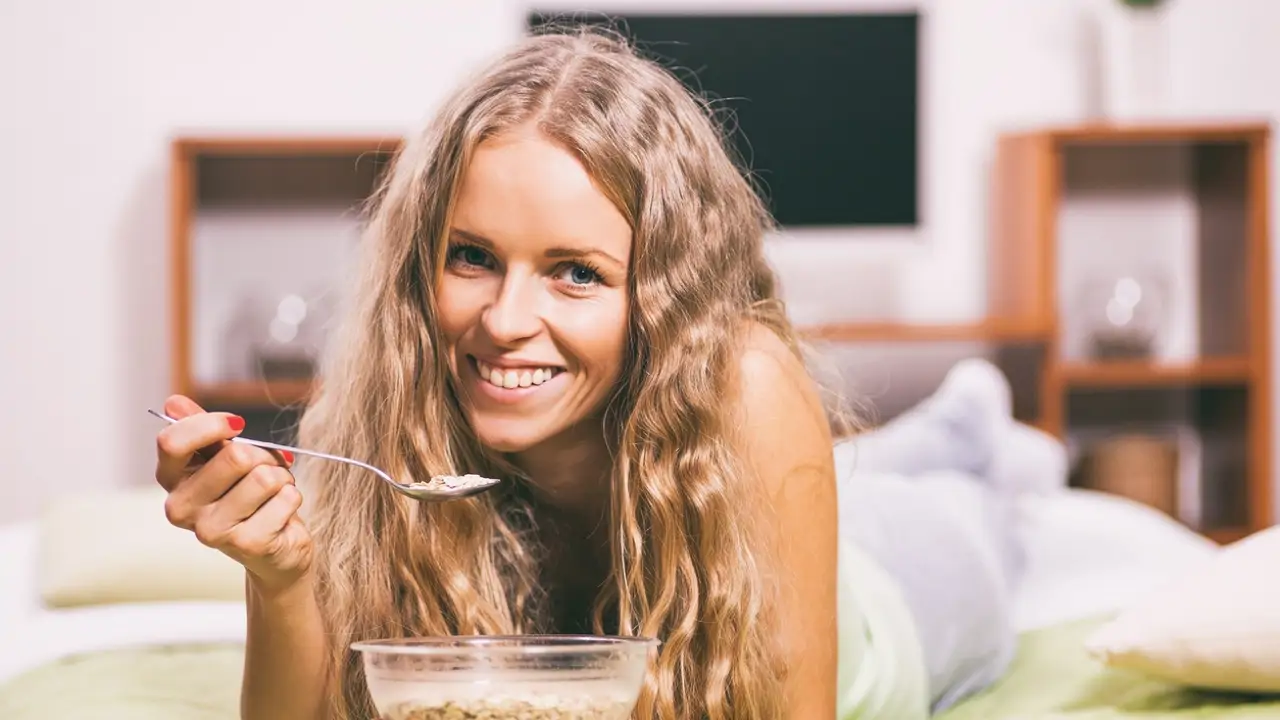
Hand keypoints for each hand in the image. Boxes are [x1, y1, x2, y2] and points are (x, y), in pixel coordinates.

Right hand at [155, 395, 312, 593]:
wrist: (275, 549)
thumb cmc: (249, 495)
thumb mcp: (224, 457)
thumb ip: (202, 431)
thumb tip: (174, 403)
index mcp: (171, 481)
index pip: (172, 442)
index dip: (211, 425)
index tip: (237, 424)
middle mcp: (181, 509)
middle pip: (234, 456)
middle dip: (262, 456)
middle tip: (264, 472)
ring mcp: (210, 531)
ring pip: (264, 477)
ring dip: (281, 479)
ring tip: (272, 495)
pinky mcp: (246, 545)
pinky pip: (286, 497)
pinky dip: (292, 498)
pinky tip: (280, 515)